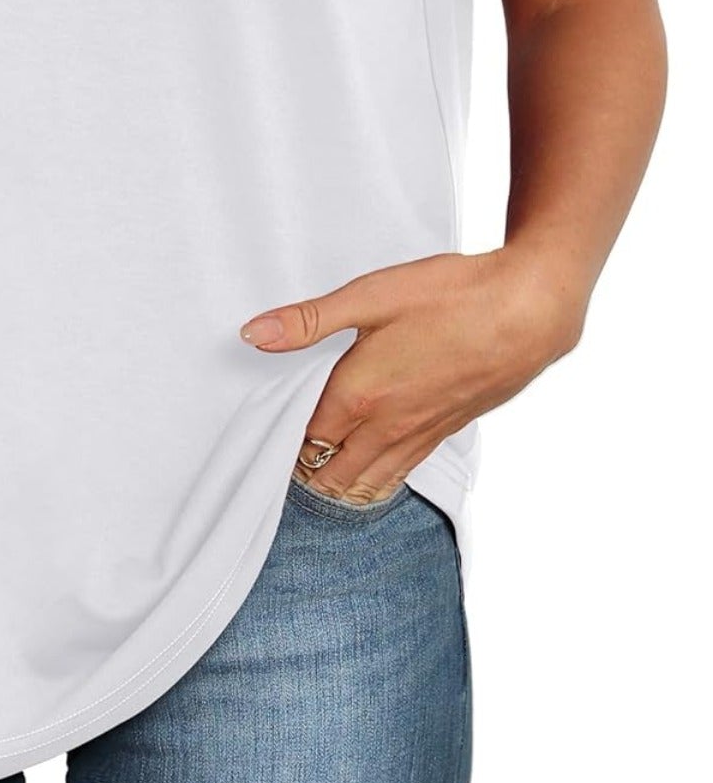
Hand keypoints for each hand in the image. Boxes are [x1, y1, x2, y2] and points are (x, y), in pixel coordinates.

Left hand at [240, 248, 587, 504]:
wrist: (528, 312)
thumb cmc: (452, 296)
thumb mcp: (371, 296)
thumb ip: (308, 321)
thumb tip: (254, 334)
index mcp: (358, 396)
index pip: (304, 441)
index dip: (282, 441)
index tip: (267, 432)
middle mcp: (387, 426)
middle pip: (332, 476)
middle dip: (306, 473)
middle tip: (285, 458)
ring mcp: (420, 434)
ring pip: (369, 484)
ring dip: (339, 485)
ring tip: (318, 475)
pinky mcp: (447, 431)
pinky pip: (401, 473)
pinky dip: (377, 480)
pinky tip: (370, 470)